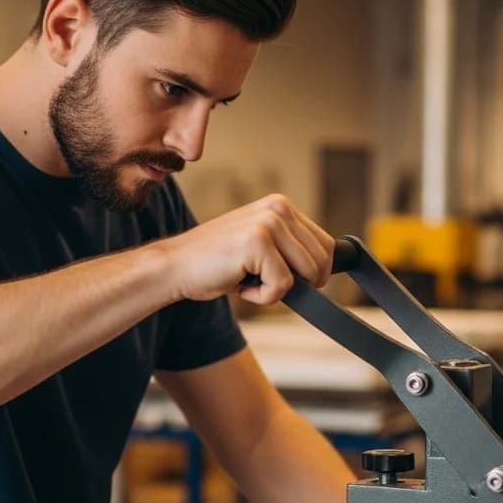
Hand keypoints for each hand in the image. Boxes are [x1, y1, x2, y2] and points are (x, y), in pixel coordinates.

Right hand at [165, 193, 334, 304]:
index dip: (313, 273)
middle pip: (322, 263)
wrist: (175, 267)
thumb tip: (325, 273)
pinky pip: (283, 286)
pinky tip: (239, 283)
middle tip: (261, 281)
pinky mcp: (258, 242)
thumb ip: (290, 250)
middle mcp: (278, 208)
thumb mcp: (261, 247)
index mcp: (281, 205)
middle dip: (297, 284)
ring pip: (306, 275)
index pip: (326, 246)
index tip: (284, 278)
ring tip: (248, 279)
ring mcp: (269, 223)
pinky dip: (262, 296)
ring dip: (277, 290)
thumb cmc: (217, 264)